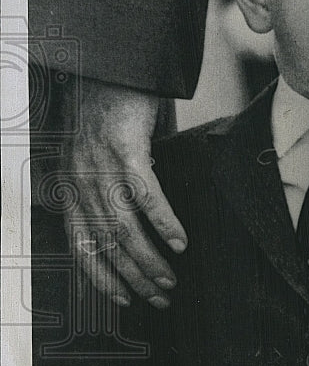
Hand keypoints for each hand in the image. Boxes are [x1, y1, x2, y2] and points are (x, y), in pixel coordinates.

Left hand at [60, 76, 187, 307]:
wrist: (113, 64)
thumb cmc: (110, 109)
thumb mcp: (98, 155)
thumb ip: (108, 188)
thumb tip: (137, 223)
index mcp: (71, 185)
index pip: (81, 245)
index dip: (102, 278)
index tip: (125, 300)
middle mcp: (80, 179)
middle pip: (106, 243)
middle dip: (133, 277)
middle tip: (161, 296)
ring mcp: (100, 164)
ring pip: (123, 227)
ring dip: (149, 259)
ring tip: (171, 278)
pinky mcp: (125, 148)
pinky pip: (145, 195)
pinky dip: (163, 222)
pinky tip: (179, 241)